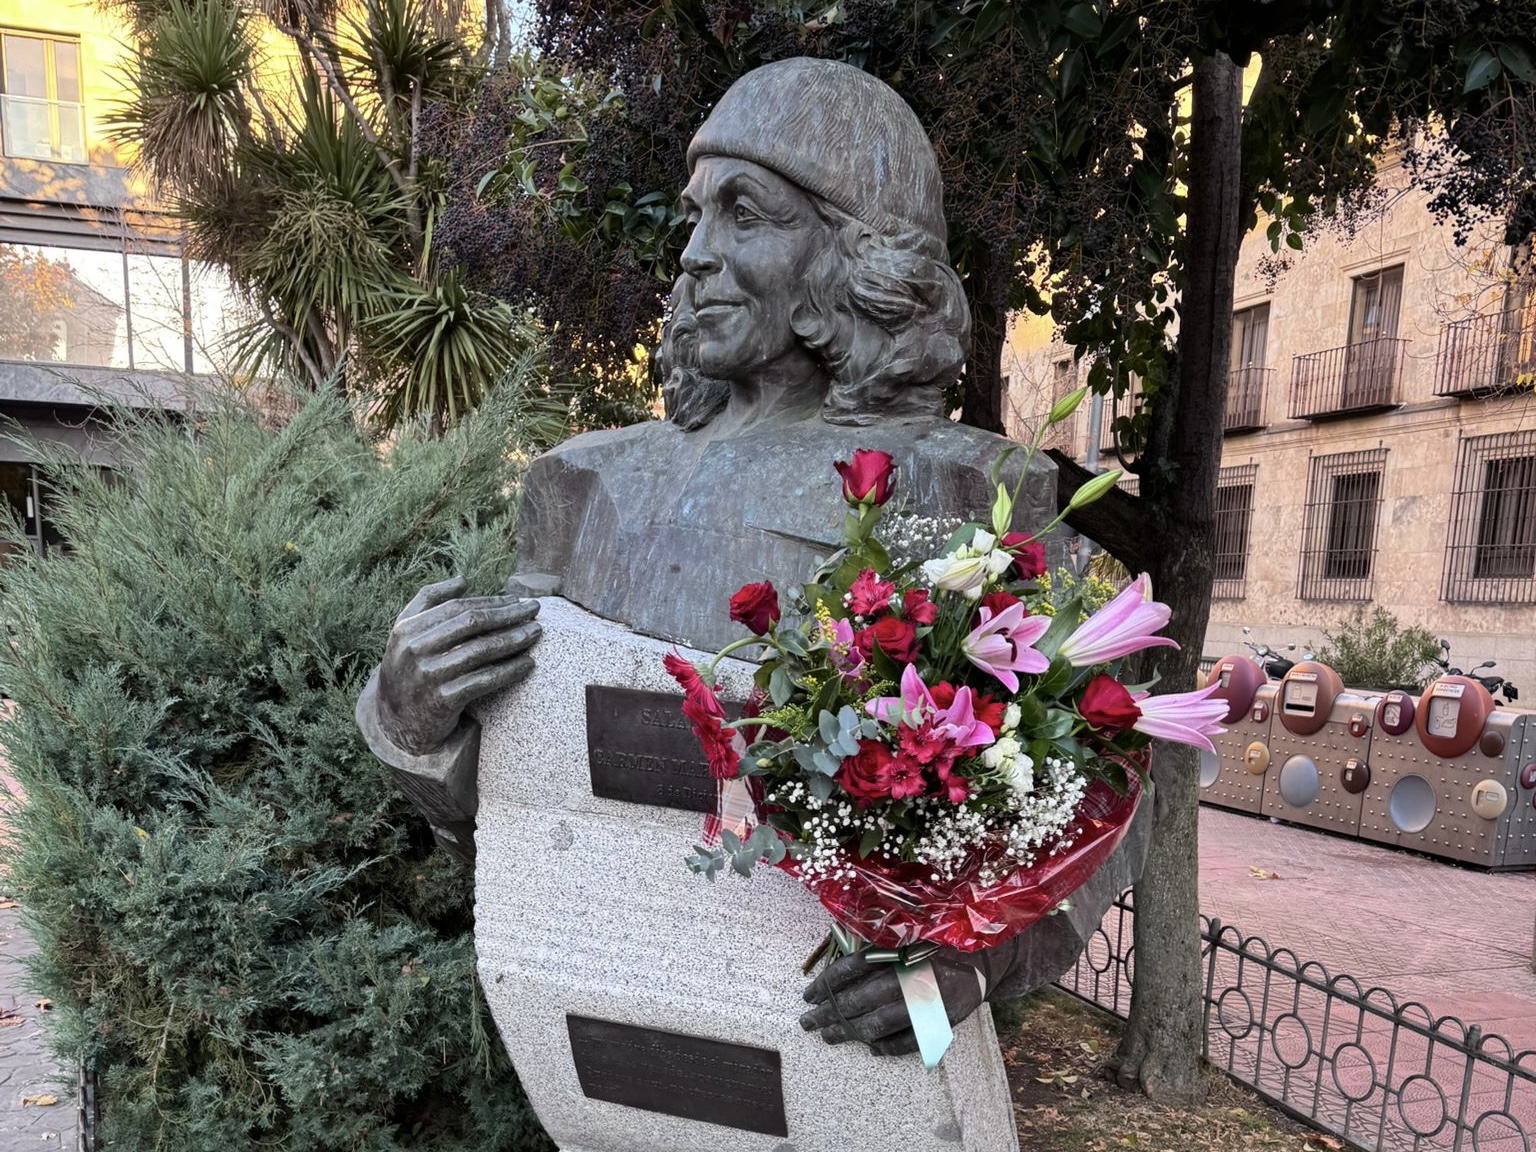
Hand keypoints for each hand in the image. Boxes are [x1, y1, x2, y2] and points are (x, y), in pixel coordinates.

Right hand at [376, 577, 541, 753]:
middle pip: (472, 624)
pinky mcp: (443, 701)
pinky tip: (527, 664)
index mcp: (407, 629)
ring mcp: (428, 676)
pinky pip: (484, 680)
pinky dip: (509, 671)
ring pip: (481, 651)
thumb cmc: (408, 669)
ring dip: (514, 639)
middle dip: (508, 615)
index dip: (490, 602)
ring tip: (535, 633)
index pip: (457, 608)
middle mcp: (414, 650)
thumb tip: (462, 580)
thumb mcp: (405, 634)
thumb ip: (426, 602)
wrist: (395, 722)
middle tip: (534, 611)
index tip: (516, 601)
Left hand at [799, 946, 991, 1055]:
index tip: (809, 995)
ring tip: (829, 1036)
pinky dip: (886, 1047)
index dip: (828, 983)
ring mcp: (927, 1003)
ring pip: (880, 1024)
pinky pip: (907, 1042)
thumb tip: (838, 966)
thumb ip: (877, 944)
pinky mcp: (942, 1023)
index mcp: (900, 950)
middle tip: (808, 1022)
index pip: (854, 967)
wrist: (986, 958)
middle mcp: (911, 976)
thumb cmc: (939, 942)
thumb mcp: (908, 932)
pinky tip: (869, 1047)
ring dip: (850, 1032)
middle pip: (861, 999)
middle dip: (830, 1013)